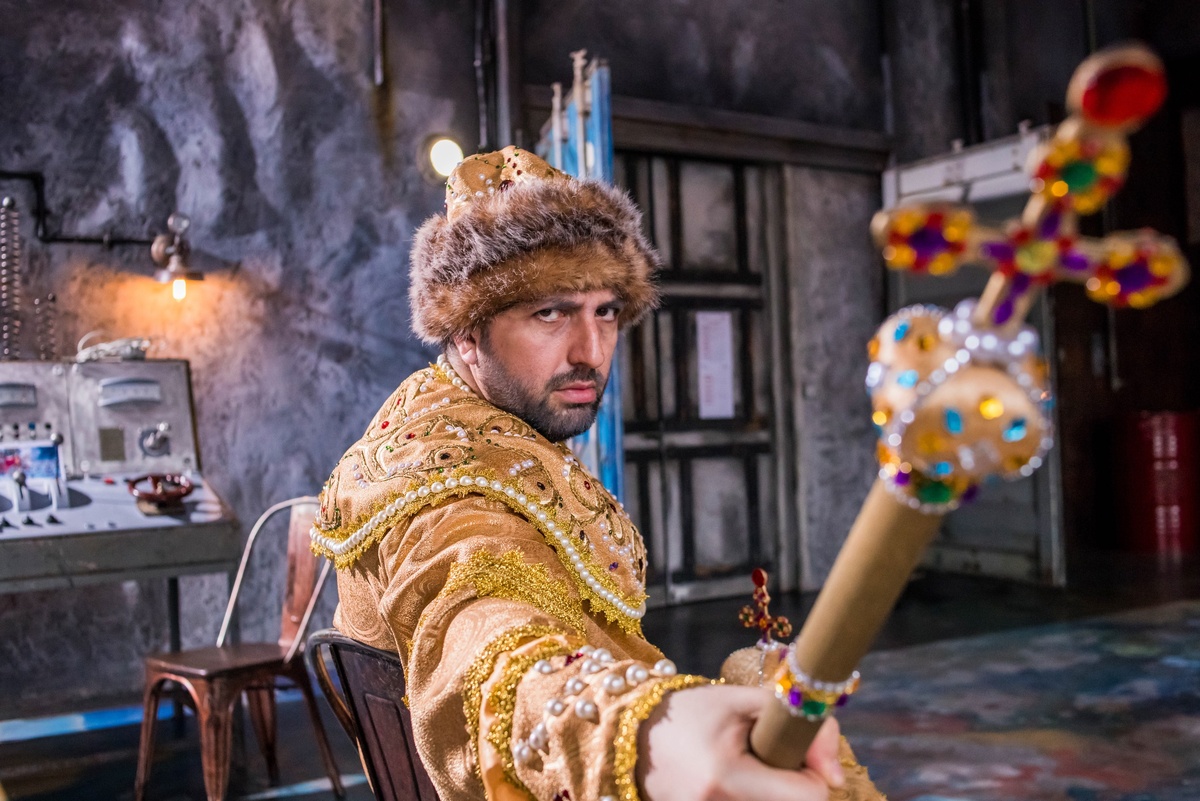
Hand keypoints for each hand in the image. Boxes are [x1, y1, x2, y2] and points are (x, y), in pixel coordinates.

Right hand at [636, 684, 843, 800]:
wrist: (633, 735)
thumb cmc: (691, 713)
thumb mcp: (741, 701)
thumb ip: (798, 721)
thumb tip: (836, 776)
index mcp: (725, 776)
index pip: (808, 797)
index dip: (814, 773)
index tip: (795, 751)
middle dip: (793, 787)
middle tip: (771, 760)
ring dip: (774, 794)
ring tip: (750, 771)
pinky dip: (754, 800)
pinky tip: (736, 785)